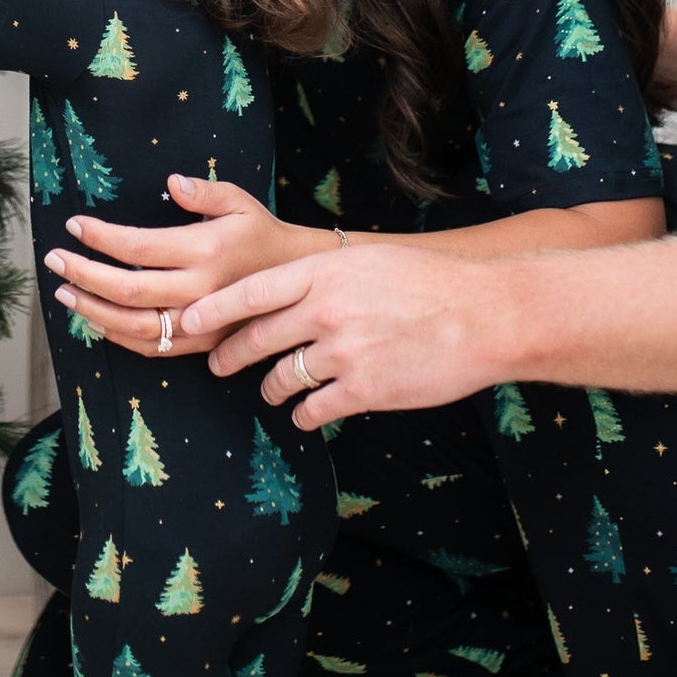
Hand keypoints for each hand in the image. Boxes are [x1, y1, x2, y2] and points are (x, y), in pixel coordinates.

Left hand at [43, 176, 320, 357]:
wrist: (298, 282)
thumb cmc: (261, 234)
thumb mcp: (240, 201)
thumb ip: (204, 192)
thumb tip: (171, 183)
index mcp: (205, 250)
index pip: (137, 248)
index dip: (100, 238)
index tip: (74, 225)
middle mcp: (201, 290)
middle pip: (128, 290)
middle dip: (84, 275)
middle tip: (53, 260)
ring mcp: (201, 322)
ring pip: (135, 325)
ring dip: (93, 310)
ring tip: (65, 293)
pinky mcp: (203, 343)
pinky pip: (153, 348)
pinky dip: (119, 337)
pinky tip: (96, 320)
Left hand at [182, 245, 526, 428]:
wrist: (487, 315)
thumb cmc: (434, 283)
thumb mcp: (371, 262)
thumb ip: (326, 277)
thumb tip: (287, 296)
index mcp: (325, 272)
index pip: (250, 293)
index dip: (212, 311)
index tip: (188, 322)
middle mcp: (326, 311)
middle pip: (256, 339)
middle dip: (229, 355)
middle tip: (218, 364)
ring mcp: (343, 353)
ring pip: (281, 378)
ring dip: (270, 388)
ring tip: (271, 390)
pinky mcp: (363, 391)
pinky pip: (312, 410)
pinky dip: (303, 414)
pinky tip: (306, 413)